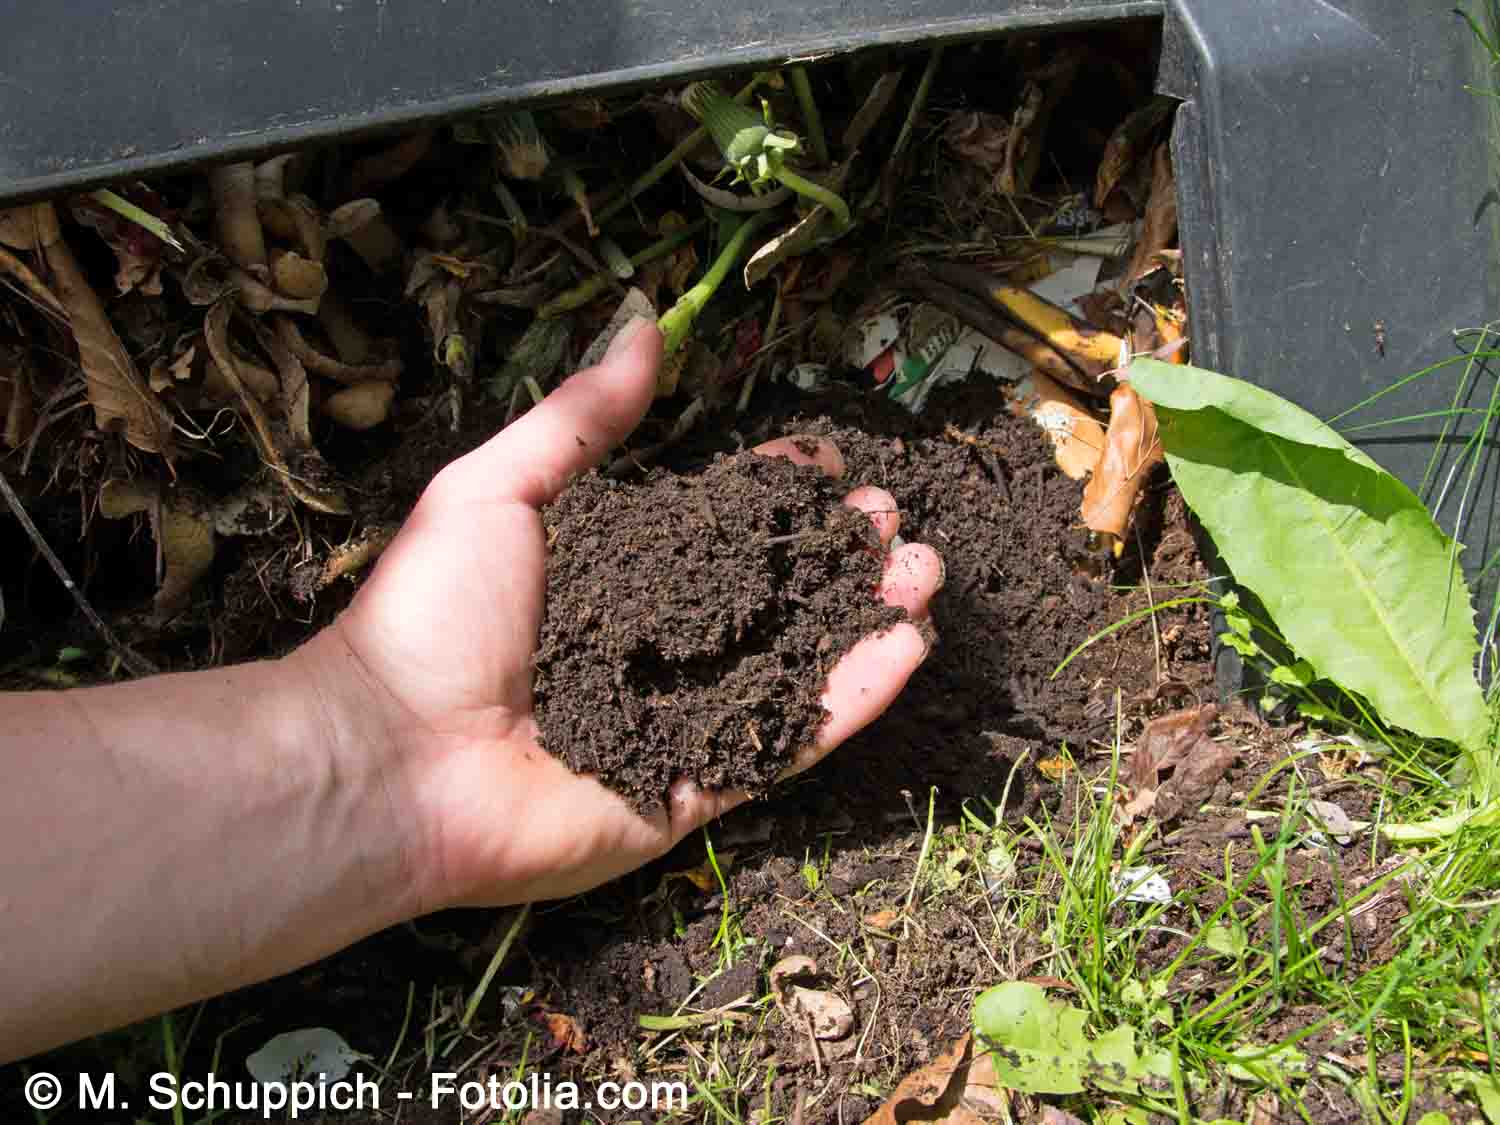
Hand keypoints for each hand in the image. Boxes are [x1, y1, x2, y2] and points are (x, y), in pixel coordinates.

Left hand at [302, 318, 942, 907]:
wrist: (390, 758)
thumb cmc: (432, 615)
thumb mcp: (498, 488)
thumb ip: (581, 416)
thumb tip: (646, 322)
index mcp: (611, 579)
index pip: (713, 528)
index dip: (769, 494)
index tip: (818, 461)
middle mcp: (655, 647)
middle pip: (768, 593)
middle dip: (835, 550)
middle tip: (889, 517)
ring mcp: (680, 721)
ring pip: (795, 663)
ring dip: (865, 616)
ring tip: (924, 570)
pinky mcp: (696, 791)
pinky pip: (788, 744)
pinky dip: (852, 699)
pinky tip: (908, 648)